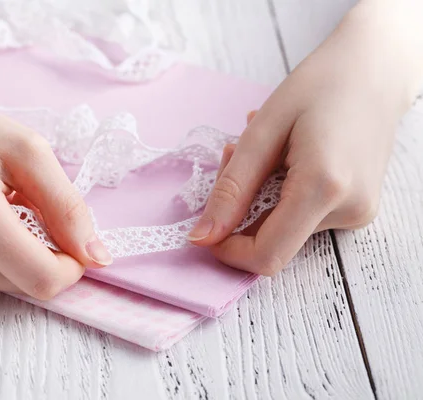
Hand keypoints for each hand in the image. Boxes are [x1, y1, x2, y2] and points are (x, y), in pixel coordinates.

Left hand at [188, 2, 422, 274]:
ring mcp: (357, 213)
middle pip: (271, 241)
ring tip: (268, 148)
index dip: (227, 251)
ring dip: (259, 196)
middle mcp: (348, 210)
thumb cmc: (320, 86)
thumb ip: (231, 189)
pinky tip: (285, 158)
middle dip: (240, 211)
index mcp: (324, 187)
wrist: (377, 70)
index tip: (205, 226)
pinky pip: (301, 217)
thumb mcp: (263, 130)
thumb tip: (202, 237)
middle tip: (236, 155)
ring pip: (283, 228)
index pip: (267, 255)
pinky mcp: (358, 209)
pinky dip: (280, 194)